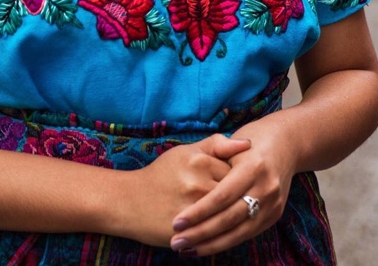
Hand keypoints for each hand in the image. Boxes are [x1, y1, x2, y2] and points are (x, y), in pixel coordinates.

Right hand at [117, 134, 249, 247]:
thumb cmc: (161, 174)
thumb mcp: (186, 151)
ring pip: (228, 215)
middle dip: (238, 198)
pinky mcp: (189, 233)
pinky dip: (220, 232)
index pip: (237, 171)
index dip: (239, 178)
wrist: (129, 201)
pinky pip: (216, 234)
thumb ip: (217, 145)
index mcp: (200, 161)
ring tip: (225, 213)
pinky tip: (218, 228)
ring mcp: (194, 210)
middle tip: (233, 199)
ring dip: (231, 217)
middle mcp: (199, 184)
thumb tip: (248, 144)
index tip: (234, 181)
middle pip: (235, 194)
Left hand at [168, 127, 294, 256]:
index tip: (177, 223)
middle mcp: (266, 187)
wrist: (286, 144)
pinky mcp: (274, 215)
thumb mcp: (232, 140)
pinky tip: (206, 246)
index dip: (199, 212)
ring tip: (186, 250)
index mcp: (254, 167)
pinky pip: (247, 234)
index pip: (222, 196)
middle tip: (176, 243)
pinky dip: (225, 242)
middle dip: (201, 233)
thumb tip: (189, 182)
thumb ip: (212, 156)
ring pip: (238, 233)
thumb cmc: (251, 140)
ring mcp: (273, 204)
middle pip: (229, 218)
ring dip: (211, 244)